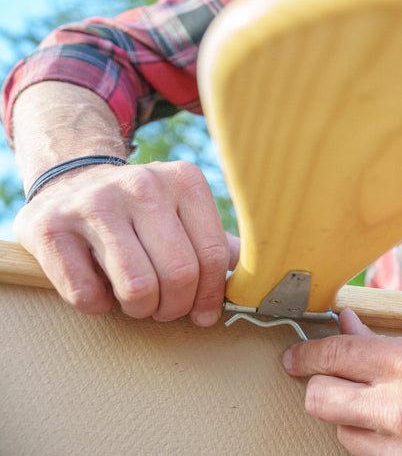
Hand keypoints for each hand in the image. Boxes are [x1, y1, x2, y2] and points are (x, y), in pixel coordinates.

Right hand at [14, 160, 238, 325]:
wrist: (70, 183)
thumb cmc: (141, 213)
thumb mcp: (184, 214)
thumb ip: (218, 246)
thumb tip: (259, 282)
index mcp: (184, 180)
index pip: (212, 255)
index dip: (211, 296)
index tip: (204, 313)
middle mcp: (142, 184)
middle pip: (179, 274)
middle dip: (176, 307)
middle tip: (166, 308)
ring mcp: (94, 203)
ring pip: (137, 287)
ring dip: (140, 310)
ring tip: (137, 302)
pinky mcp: (51, 227)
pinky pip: (87, 295)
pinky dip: (99, 306)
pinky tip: (101, 289)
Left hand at [282, 309, 401, 454]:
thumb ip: (380, 341)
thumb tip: (343, 325)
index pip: (333, 354)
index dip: (306, 354)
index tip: (296, 357)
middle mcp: (401, 407)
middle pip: (319, 399)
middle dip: (319, 385)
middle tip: (329, 378)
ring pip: (340, 431)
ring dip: (349, 416)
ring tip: (378, 404)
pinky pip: (365, 455)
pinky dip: (369, 441)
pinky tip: (391, 427)